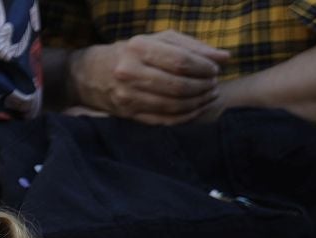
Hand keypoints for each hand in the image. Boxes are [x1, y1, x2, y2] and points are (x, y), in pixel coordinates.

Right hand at [69, 32, 229, 124]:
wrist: (91, 75)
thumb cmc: (131, 52)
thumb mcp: (157, 40)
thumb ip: (192, 46)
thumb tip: (224, 57)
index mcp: (138, 47)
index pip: (180, 61)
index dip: (203, 67)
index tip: (215, 69)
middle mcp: (130, 72)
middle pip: (178, 85)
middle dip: (202, 87)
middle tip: (214, 84)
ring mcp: (129, 96)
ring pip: (174, 105)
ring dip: (198, 102)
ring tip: (208, 95)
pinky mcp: (130, 114)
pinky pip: (166, 120)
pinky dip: (186, 116)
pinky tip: (196, 108)